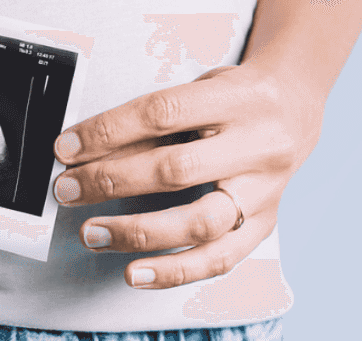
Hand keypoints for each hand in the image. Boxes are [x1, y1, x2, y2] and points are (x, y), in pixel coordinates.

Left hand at [51, 64, 322, 288]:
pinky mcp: (265, 224)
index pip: (161, 114)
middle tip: (67, 189)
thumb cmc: (234, 97)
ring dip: (138, 232)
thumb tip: (85, 151)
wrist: (296, 108)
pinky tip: (136, 272)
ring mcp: (264, 190)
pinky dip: (174, 271)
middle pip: (177, 170)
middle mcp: (257, 145)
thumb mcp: (197, 90)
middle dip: (111, 182)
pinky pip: (219, 259)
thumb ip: (149, 123)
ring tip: (93, 232)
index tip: (66, 147)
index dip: (107, 131)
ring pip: (200, 222)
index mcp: (236, 99)